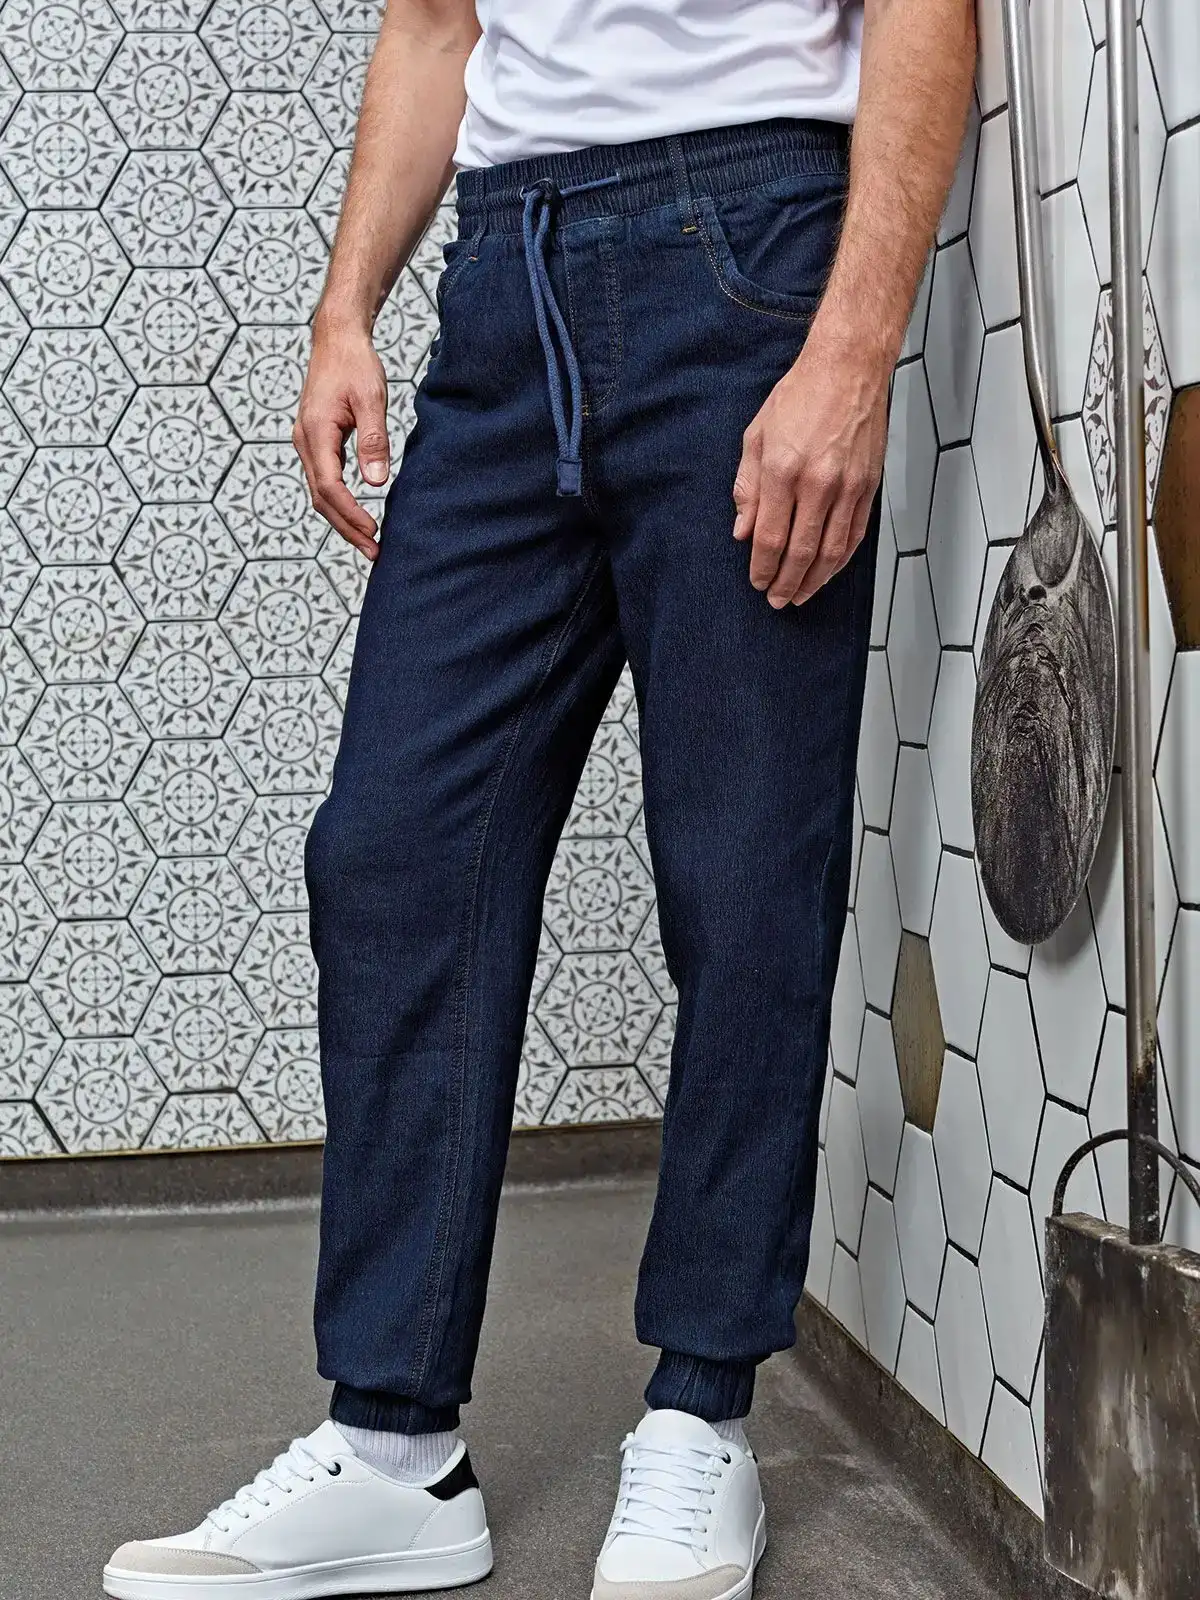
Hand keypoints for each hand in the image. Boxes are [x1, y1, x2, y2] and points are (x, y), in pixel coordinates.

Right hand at [293, 316, 389, 559]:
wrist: (336, 339)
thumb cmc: (355, 364)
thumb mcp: (372, 398)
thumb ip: (375, 440)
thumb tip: (377, 482)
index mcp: (315, 432)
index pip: (331, 487)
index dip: (352, 514)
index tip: (374, 532)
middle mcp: (304, 441)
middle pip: (321, 499)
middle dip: (347, 528)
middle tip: (374, 552)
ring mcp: (307, 443)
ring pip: (320, 493)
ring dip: (342, 520)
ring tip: (368, 541)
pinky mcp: (315, 442)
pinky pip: (324, 481)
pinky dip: (339, 503)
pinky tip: (358, 514)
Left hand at [733, 321, 889, 606]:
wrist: (848, 369)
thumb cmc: (800, 396)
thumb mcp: (756, 436)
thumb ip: (747, 488)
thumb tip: (742, 531)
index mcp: (783, 470)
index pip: (770, 536)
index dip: (762, 567)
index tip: (757, 581)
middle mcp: (817, 482)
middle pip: (800, 551)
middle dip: (786, 582)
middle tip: (777, 600)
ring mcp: (847, 486)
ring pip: (831, 550)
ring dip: (814, 580)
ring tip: (800, 596)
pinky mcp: (868, 485)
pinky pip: (855, 534)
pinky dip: (841, 560)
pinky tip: (828, 572)